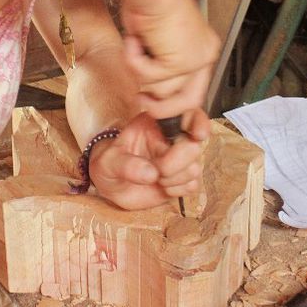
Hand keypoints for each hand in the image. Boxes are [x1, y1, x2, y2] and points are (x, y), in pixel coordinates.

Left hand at [88, 110, 210, 209]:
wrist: (110, 186)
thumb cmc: (109, 165)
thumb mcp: (109, 162)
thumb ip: (126, 165)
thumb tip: (151, 173)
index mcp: (156, 124)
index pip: (186, 116)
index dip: (198, 123)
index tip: (197, 135)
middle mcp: (173, 139)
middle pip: (194, 147)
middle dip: (175, 163)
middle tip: (157, 170)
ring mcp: (180, 160)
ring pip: (194, 168)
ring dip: (174, 179)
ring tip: (156, 178)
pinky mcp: (182, 179)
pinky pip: (192, 185)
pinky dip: (177, 190)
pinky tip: (162, 187)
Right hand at [119, 0, 219, 119]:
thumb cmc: (148, 0)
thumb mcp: (155, 39)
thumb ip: (158, 63)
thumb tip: (149, 92)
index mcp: (203, 47)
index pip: (196, 87)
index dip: (175, 102)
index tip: (154, 104)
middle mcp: (205, 55)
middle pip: (189, 101)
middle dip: (162, 108)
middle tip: (141, 100)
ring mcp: (196, 61)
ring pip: (162, 90)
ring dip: (139, 70)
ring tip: (134, 44)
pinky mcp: (181, 63)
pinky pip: (148, 79)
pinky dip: (134, 61)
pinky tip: (134, 40)